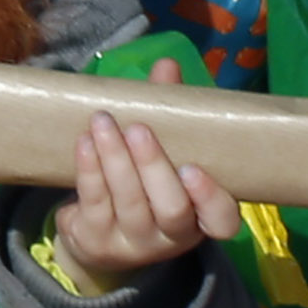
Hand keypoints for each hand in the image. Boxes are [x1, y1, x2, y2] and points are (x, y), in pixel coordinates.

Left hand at [43, 107, 247, 296]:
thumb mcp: (164, 152)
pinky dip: (90, 169)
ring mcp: (134, 242)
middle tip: (139, 128)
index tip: (192, 168)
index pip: (222, 221)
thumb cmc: (144, 184)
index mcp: (201, 216)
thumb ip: (170, 111)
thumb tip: (166, 65)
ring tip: (103, 121)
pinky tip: (85, 141)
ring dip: (115, 158)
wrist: (99, 236)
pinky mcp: (97, 240)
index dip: (211, 198)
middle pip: (171, 209)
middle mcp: (172, 237)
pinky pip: (95, 203)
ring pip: (129, 203)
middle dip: (154, 166)